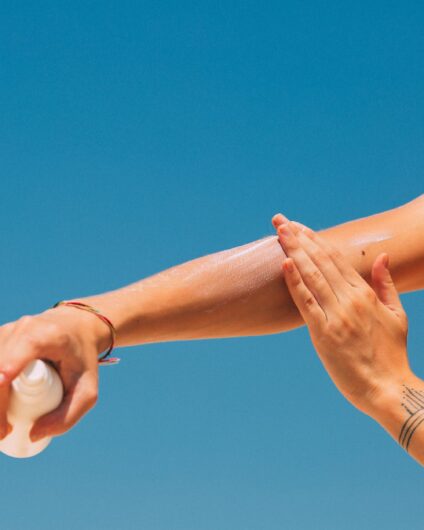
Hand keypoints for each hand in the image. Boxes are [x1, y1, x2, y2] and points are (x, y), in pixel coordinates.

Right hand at [0, 305, 110, 441]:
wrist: (78, 327)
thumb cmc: (83, 359)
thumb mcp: (87, 390)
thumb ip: (68, 416)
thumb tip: (33, 435)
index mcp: (45, 336)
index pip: (10, 363)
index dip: (0, 393)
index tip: (5, 426)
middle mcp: (23, 328)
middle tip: (4, 432)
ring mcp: (7, 330)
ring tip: (3, 421)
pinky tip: (2, 402)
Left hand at [271, 214, 410, 415]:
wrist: (388, 388)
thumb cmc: (392, 353)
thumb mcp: (396, 314)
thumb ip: (385, 284)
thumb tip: (382, 257)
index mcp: (364, 294)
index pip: (336, 258)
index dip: (315, 239)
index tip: (299, 226)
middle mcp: (349, 300)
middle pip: (320, 261)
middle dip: (299, 238)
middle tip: (280, 220)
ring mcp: (336, 316)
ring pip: (312, 276)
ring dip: (294, 251)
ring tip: (279, 232)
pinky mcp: (324, 334)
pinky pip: (306, 303)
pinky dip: (295, 283)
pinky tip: (284, 264)